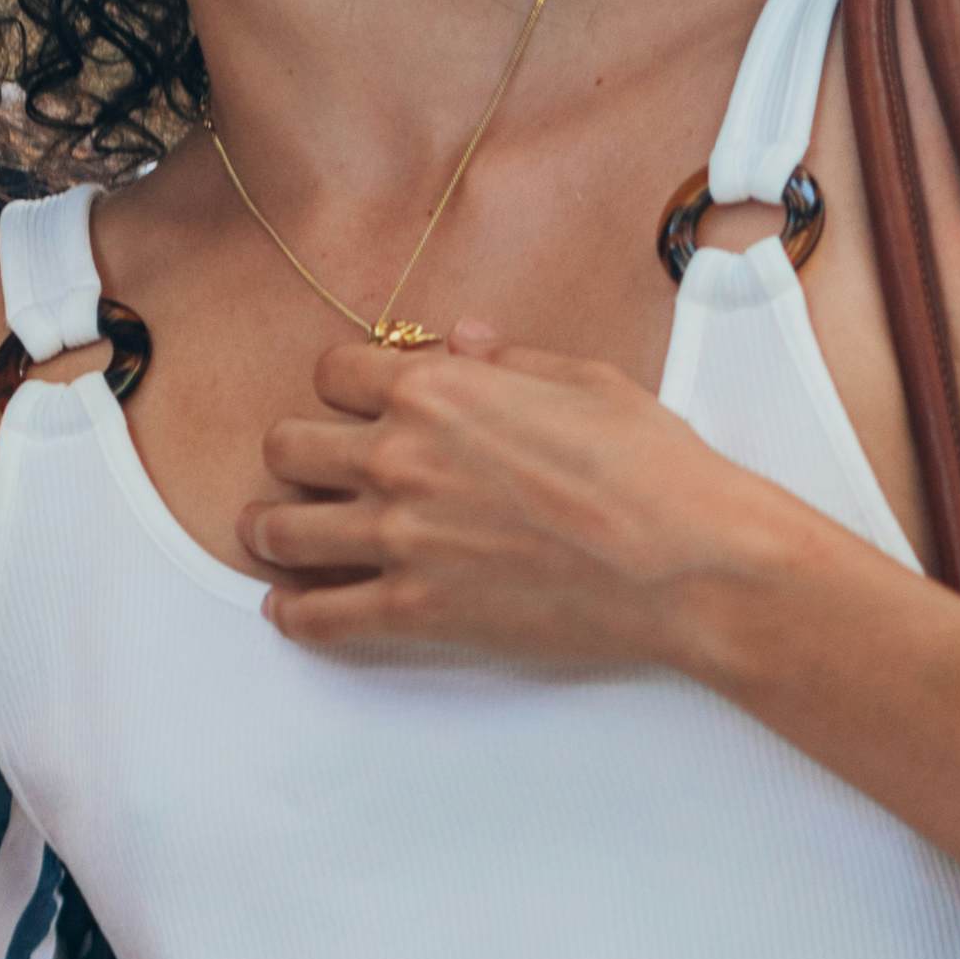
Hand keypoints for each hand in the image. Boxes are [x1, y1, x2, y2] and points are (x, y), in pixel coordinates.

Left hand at [242, 328, 833, 675]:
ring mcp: (400, 538)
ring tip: (275, 534)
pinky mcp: (415, 611)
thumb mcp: (585, 382)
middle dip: (294, 454)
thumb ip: (508, 360)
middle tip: (305, 470)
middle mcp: (400, 457)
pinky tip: (292, 608)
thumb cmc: (652, 469)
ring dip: (272, 530)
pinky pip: (318, 618)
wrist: (687, 561)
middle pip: (288, 448)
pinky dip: (295, 615)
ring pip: (280, 530)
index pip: (334, 373)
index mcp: (438, 389)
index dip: (342, 386)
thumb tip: (464, 340)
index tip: (351, 404)